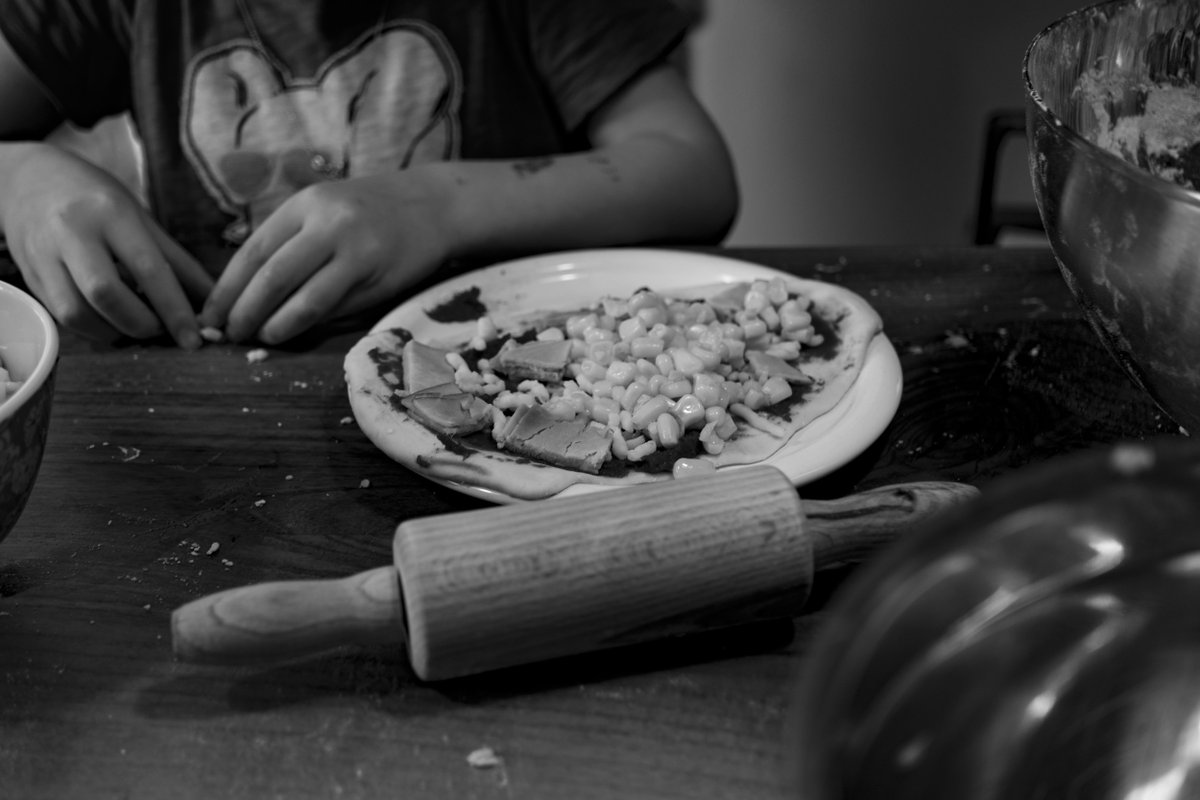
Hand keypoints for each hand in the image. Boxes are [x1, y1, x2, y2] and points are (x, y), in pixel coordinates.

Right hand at [0, 143, 211, 347]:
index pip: (147, 268)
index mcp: (110, 212)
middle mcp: (72, 231)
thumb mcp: (140, 217)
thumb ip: (176, 261)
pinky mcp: (28, 274)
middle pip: (106, 294)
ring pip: (76, 312)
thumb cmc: (95, 197)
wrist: (29, 178)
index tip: (193, 339)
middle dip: (141, 324)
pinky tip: (109, 321)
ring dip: (113, 332)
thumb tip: (211, 301)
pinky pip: (60, 315)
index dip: (173, 310)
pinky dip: (91, 328)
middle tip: (160, 331)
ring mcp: (43, 254)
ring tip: (135, 327)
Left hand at [199, 170, 452, 343]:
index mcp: (305, 205)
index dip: (226, 289)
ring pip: (303, 298)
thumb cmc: (370, 215)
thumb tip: (246, 297)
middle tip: (229, 335)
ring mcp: (355, 250)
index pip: (253, 251)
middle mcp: (327, 223)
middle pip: (272, 276)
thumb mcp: (324, 213)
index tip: (209, 316)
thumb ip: (290, 245)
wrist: (433, 207)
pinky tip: (291, 332)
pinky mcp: (378, 275)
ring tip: (259, 338)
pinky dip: (307, 324)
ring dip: (274, 325)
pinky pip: (334, 307)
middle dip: (243, 312)